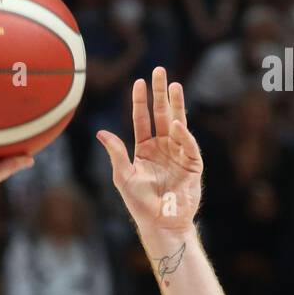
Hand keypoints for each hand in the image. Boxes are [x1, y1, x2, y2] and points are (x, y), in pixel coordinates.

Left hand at [97, 67, 202, 236]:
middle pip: (161, 114)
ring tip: (175, 84)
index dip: (141, 101)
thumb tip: (101, 133)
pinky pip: (188, 145)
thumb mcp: (124, 177)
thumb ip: (116, 154)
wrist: (161, 223)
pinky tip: (176, 124)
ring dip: (176, 104)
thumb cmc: (140, 204)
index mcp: (145, 149)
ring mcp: (178, 154)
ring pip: (178, 123)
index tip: (139, 82)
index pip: (142, 119)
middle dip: (160, 93)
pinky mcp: (192, 164)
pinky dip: (183, 135)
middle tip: (160, 70)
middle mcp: (162, 148)